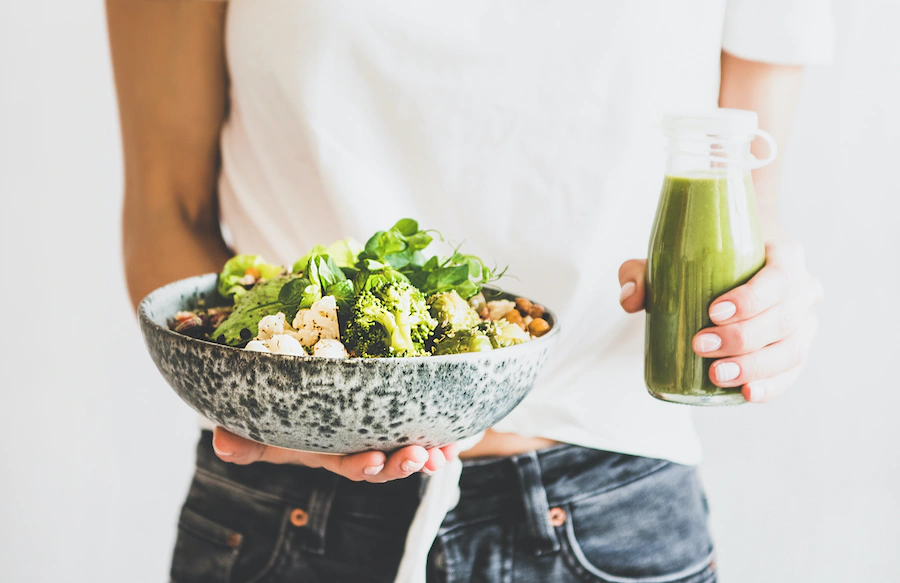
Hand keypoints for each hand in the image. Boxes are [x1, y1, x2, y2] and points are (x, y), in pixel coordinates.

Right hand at [212, 426, 459, 482]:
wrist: (315, 384)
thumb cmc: (289, 408)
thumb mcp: (268, 426)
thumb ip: (246, 438)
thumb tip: (220, 443)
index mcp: (331, 448)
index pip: (347, 462)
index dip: (362, 466)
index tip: (372, 460)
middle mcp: (360, 443)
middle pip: (385, 462)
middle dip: (400, 464)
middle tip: (417, 456)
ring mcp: (383, 430)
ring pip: (407, 447)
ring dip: (427, 452)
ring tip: (441, 450)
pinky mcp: (404, 411)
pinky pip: (427, 426)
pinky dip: (444, 432)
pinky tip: (456, 433)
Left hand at [618, 239, 822, 402]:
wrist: (733, 271)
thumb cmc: (703, 263)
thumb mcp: (669, 259)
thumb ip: (640, 272)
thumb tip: (630, 299)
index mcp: (785, 257)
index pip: (780, 276)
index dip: (752, 298)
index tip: (713, 311)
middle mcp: (804, 290)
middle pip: (784, 318)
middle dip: (742, 337)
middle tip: (701, 345)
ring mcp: (804, 325)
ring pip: (790, 350)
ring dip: (754, 366)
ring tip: (716, 374)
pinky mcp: (796, 353)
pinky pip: (790, 374)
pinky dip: (771, 386)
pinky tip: (748, 393)